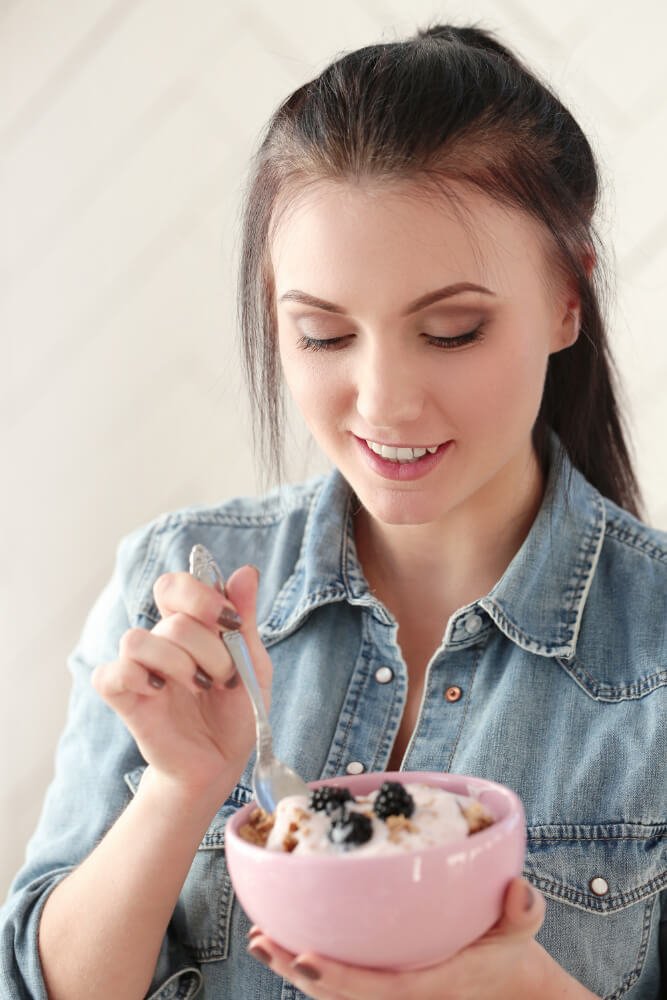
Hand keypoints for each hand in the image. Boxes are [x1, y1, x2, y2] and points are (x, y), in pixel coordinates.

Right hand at [92, 565, 270, 799]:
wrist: (222, 762)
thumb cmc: (236, 712)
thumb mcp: (253, 663)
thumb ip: (245, 618)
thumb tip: (246, 571)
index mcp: (190, 626)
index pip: (174, 586)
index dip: (201, 595)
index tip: (231, 623)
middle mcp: (160, 641)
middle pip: (172, 620)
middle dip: (210, 650)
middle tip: (225, 678)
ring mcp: (139, 668)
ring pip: (136, 639)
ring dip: (178, 665)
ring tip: (199, 688)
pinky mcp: (123, 697)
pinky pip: (111, 672)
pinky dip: (137, 677)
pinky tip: (161, 692)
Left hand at [246, 878, 566, 999]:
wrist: (508, 985)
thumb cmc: (508, 951)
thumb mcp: (522, 929)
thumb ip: (524, 911)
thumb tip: (520, 890)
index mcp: (435, 983)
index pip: (382, 989)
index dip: (341, 979)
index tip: (304, 960)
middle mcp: (405, 994)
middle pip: (343, 994)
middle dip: (299, 971)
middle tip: (263, 942)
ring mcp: (391, 991)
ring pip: (334, 990)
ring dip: (292, 966)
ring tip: (259, 939)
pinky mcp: (381, 981)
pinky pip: (339, 978)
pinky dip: (306, 962)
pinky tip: (280, 938)